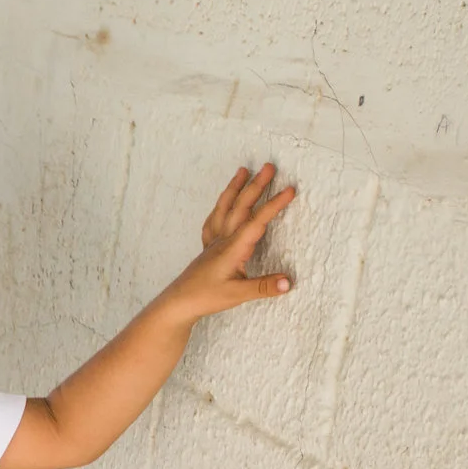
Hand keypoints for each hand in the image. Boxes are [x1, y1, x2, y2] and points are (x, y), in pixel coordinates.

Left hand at [158, 163, 297, 320]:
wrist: (177, 303)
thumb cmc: (205, 298)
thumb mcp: (237, 295)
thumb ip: (263, 287)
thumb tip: (288, 282)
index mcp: (232, 248)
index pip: (257, 222)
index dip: (274, 205)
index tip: (290, 189)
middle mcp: (222, 240)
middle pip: (240, 207)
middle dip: (255, 185)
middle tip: (269, 166)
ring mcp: (213, 242)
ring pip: (224, 208)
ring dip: (235, 188)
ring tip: (242, 171)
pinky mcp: (207, 248)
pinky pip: (214, 220)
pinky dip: (220, 207)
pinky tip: (222, 203)